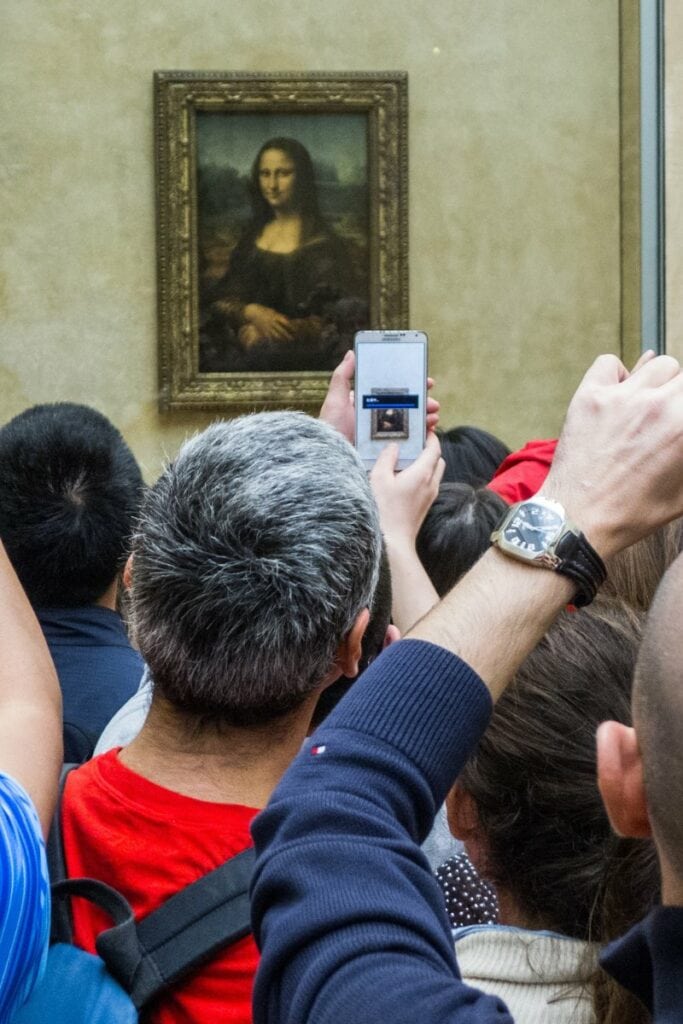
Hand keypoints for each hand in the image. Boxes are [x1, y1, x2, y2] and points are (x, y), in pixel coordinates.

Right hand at [243, 303, 293, 341]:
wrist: (253, 312)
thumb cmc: (264, 311)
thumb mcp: (273, 312)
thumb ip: (279, 316)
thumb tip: (287, 320)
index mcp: (275, 316)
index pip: (285, 322)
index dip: (291, 326)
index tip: (296, 329)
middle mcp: (271, 322)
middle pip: (281, 330)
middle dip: (287, 335)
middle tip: (293, 339)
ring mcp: (267, 327)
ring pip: (275, 334)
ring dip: (281, 339)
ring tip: (286, 342)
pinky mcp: (263, 330)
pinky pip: (268, 337)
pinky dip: (273, 340)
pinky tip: (276, 344)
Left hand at [319, 350, 440, 443]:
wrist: (332, 459)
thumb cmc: (331, 430)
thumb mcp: (335, 401)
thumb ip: (342, 377)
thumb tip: (352, 353)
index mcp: (369, 405)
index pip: (394, 393)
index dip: (412, 386)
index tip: (426, 382)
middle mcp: (378, 419)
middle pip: (407, 408)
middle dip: (423, 403)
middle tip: (432, 402)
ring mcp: (385, 435)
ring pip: (411, 424)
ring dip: (426, 418)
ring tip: (433, 416)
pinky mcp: (389, 451)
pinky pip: (410, 442)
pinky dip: (422, 437)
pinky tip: (429, 432)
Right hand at [370, 433, 444, 546]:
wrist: (392, 542)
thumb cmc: (384, 510)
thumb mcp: (378, 478)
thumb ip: (386, 458)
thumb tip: (393, 447)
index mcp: (423, 473)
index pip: (434, 448)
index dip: (431, 437)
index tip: (423, 430)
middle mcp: (431, 484)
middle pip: (438, 460)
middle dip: (429, 450)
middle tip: (413, 444)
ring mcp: (430, 497)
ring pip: (434, 473)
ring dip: (425, 464)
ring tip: (406, 461)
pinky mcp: (424, 507)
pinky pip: (428, 485)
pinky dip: (421, 477)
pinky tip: (403, 480)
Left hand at [539, 353, 682, 557]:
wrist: (578, 520)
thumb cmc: (633, 513)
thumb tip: (682, 436)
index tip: (676, 426)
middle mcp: (659, 405)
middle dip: (679, 399)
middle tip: (668, 421)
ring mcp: (622, 397)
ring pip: (658, 365)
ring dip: (658, 384)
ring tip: (648, 408)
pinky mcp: (589, 396)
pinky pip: (609, 363)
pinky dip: (616, 375)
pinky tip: (617, 396)